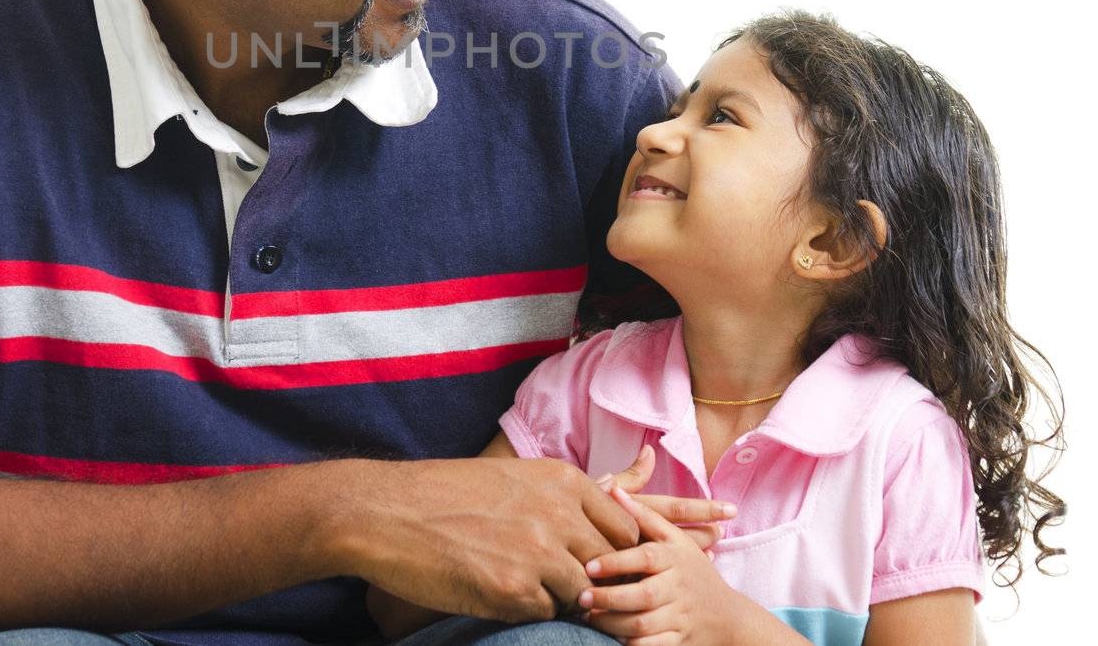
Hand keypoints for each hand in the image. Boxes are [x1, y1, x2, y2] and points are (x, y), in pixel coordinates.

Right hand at [341, 456, 736, 625]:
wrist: (386, 512)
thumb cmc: (445, 496)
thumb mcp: (512, 483)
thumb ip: (558, 500)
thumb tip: (608, 500)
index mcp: (561, 482)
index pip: (631, 520)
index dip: (667, 542)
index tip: (710, 547)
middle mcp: (558, 512)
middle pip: (620, 561)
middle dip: (637, 586)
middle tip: (667, 611)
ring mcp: (537, 551)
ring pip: (586, 594)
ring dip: (579, 606)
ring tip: (566, 606)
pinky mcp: (513, 588)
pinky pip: (544, 613)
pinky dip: (536, 615)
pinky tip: (507, 602)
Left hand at [577, 483, 752, 645]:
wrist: (728, 618)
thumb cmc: (693, 572)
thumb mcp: (676, 540)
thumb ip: (645, 515)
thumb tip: (612, 489)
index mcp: (675, 558)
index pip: (645, 558)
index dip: (616, 562)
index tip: (588, 566)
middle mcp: (679, 588)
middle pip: (642, 596)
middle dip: (609, 598)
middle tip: (580, 597)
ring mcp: (680, 617)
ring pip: (643, 625)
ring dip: (612, 624)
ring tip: (588, 617)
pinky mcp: (679, 642)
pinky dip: (630, 644)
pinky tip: (610, 638)